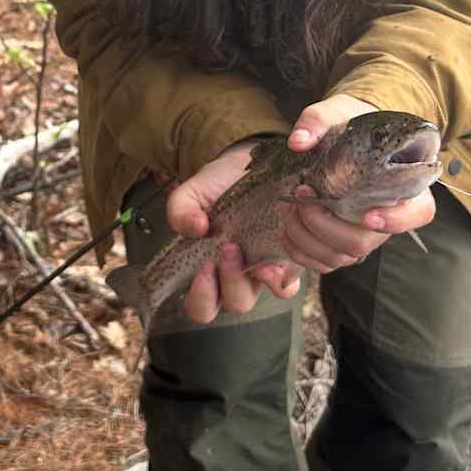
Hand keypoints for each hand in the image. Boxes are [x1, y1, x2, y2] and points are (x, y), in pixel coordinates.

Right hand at [165, 140, 302, 324]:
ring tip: (254, 251)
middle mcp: (236, 276)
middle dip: (231, 282)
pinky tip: (278, 251)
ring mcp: (264, 269)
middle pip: (236, 305)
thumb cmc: (217, 186)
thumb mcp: (193, 192)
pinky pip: (290, 281)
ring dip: (259, 278)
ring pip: (266, 295)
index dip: (201, 297)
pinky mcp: (288, 258)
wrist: (249, 164)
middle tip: (229, 249)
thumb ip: (181, 209)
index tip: (204, 266)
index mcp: (208, 270)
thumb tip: (193, 228)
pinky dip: (284, 274)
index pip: (201, 306)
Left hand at [280, 93, 436, 272]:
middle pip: (368, 240)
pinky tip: (286, 232)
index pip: (419, 213)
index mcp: (406, 182)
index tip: (367, 216)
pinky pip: (326, 263)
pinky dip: (302, 253)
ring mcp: (366, 232)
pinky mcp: (342, 242)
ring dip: (310, 240)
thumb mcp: (339, 110)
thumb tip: (299, 142)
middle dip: (329, 226)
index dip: (397, 220)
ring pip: (345, 255)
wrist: (340, 136)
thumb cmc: (350, 124)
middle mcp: (390, 214)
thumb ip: (320, 120)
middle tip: (304, 198)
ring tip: (289, 211)